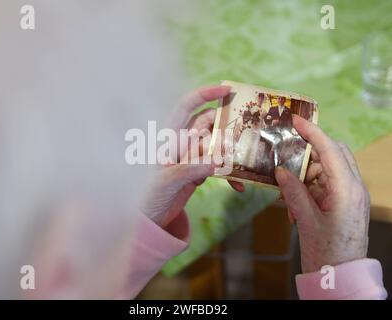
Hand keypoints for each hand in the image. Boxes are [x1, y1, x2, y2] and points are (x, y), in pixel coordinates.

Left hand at [143, 86, 243, 228]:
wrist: (146, 221)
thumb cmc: (146, 198)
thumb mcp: (165, 183)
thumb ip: (188, 171)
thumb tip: (215, 162)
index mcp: (167, 137)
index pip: (186, 107)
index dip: (206, 94)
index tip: (228, 91)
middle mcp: (180, 143)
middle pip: (208, 125)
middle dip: (226, 128)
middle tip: (245, 136)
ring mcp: (190, 158)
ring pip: (215, 145)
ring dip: (230, 153)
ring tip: (243, 164)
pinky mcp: (197, 172)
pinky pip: (216, 166)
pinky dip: (228, 174)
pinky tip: (237, 185)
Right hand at [275, 115, 369, 272]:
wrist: (340, 278)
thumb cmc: (326, 253)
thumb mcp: (306, 221)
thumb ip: (293, 192)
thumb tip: (280, 171)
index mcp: (348, 190)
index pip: (331, 150)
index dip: (313, 132)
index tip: (296, 120)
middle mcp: (354, 189)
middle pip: (334, 155)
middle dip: (310, 152)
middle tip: (288, 157)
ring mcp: (352, 196)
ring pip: (329, 169)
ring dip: (307, 173)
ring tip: (289, 190)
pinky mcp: (346, 204)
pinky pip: (327, 184)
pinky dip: (310, 186)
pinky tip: (296, 202)